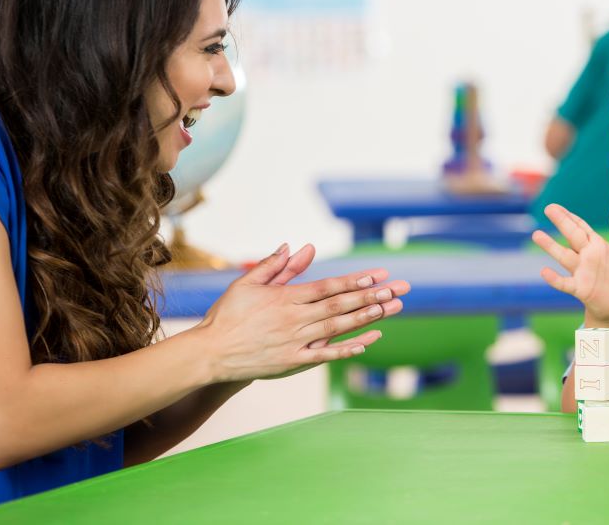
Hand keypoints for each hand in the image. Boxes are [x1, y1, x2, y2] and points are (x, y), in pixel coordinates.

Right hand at [194, 243, 409, 381]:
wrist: (209, 353)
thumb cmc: (227, 315)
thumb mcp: (247, 283)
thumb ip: (274, 265)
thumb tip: (294, 245)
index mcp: (285, 298)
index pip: (328, 286)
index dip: (355, 280)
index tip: (378, 274)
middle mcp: (294, 319)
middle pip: (340, 306)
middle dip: (371, 296)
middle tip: (398, 290)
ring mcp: (295, 342)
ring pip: (337, 328)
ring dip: (366, 318)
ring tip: (390, 309)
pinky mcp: (292, 362)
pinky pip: (325, 355)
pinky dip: (347, 348)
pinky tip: (368, 341)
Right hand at [532, 205, 608, 324]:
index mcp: (594, 245)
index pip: (579, 227)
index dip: (569, 216)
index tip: (555, 206)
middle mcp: (585, 256)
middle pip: (572, 236)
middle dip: (562, 222)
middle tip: (548, 208)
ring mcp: (581, 272)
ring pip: (564, 256)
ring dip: (551, 246)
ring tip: (537, 235)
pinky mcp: (581, 288)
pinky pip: (566, 283)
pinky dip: (555, 279)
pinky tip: (544, 272)